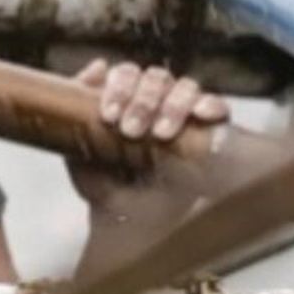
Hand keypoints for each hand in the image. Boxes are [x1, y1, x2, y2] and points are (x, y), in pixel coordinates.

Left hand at [68, 59, 228, 208]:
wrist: (134, 224)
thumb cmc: (108, 185)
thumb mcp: (82, 156)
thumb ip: (75, 117)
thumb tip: (95, 69)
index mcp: (128, 98)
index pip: (127, 74)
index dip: (118, 87)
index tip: (108, 116)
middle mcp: (159, 99)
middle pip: (155, 77)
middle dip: (141, 101)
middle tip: (130, 131)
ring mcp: (187, 112)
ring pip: (186, 87)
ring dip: (172, 105)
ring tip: (161, 134)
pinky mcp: (213, 130)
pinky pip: (218, 107)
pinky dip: (210, 105)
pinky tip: (201, 114)